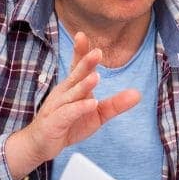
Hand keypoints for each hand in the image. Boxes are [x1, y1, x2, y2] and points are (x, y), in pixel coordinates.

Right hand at [8, 32, 140, 176]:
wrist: (40, 144)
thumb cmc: (68, 125)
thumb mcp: (97, 114)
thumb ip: (116, 104)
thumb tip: (138, 94)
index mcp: (73, 87)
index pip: (77, 66)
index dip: (80, 51)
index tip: (82, 35)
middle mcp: (64, 93)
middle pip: (75, 75)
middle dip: (85, 63)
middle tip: (97, 52)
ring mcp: (57, 107)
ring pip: (72, 93)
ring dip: (84, 85)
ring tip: (97, 76)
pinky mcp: (55, 122)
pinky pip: (68, 113)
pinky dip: (79, 108)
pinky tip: (91, 104)